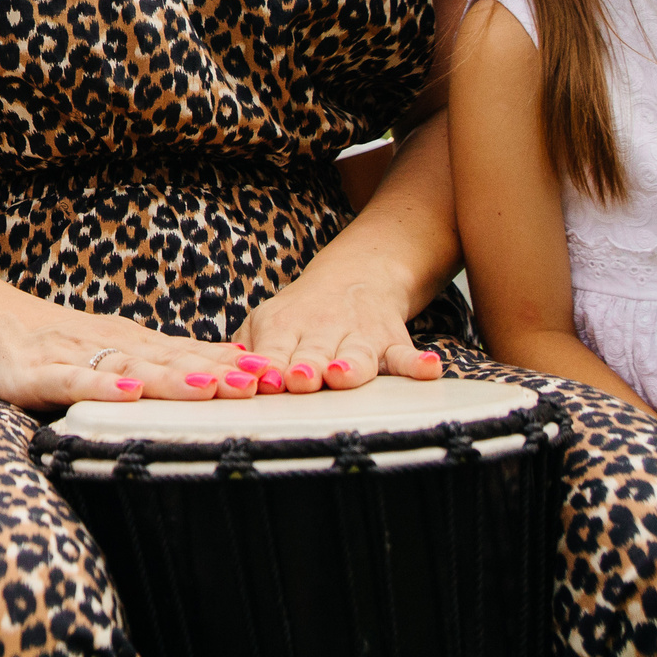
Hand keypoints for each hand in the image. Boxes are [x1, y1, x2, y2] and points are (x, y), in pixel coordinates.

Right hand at [0, 296, 253, 411]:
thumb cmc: (62, 342)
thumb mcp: (122, 348)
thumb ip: (173, 359)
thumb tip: (237, 363)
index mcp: (137, 344)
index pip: (193, 354)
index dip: (234, 365)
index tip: (276, 375)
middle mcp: (114, 346)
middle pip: (172, 362)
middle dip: (217, 374)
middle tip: (259, 384)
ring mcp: (78, 358)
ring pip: (131, 369)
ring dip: (172, 379)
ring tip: (209, 387)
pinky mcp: (41, 374)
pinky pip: (74, 381)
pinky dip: (102, 386)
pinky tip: (127, 391)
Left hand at [232, 264, 444, 394]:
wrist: (354, 276)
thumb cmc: (299, 315)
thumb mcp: (266, 322)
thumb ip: (247, 348)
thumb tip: (227, 375)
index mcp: (284, 327)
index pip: (274, 350)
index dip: (271, 365)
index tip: (267, 380)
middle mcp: (322, 330)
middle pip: (314, 354)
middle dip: (306, 367)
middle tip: (300, 380)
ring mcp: (359, 336)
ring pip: (357, 355)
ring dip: (351, 366)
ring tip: (343, 375)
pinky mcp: (391, 341)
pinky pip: (406, 355)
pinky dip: (418, 364)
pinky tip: (429, 369)